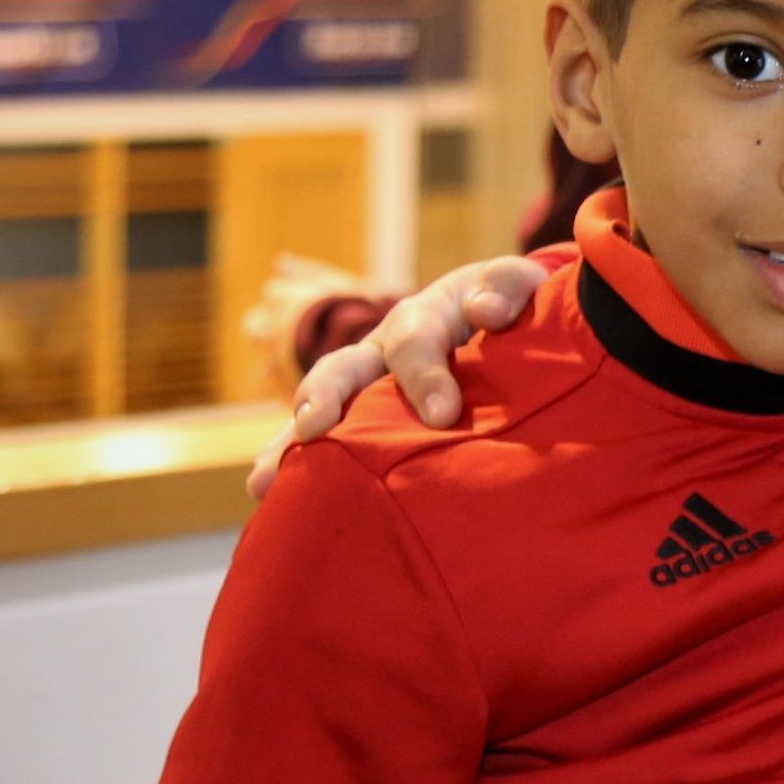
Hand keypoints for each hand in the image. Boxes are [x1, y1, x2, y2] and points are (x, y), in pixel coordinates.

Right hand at [247, 256, 554, 495]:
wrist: (497, 315)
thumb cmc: (511, 307)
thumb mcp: (518, 286)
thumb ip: (506, 290)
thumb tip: (486, 311)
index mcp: (422, 318)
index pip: (415, 342)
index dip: (426, 376)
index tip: (443, 416)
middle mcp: (380, 350)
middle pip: (343, 369)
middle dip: (327, 398)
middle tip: (316, 429)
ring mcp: (364, 385)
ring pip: (319, 408)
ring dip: (290, 442)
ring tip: (265, 481)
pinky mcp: (359, 418)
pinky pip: (320, 441)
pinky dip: (293, 464)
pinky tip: (269, 497)